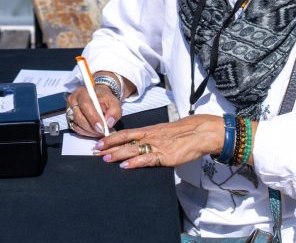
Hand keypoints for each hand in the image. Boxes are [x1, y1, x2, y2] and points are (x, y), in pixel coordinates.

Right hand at [66, 85, 121, 137]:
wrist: (98, 98)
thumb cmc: (104, 99)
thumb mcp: (113, 101)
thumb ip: (114, 111)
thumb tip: (109, 123)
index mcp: (82, 92)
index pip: (85, 105)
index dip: (93, 117)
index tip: (102, 127)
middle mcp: (73, 100)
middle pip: (79, 116)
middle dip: (92, 127)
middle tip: (102, 132)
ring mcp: (69, 111)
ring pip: (77, 124)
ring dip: (90, 131)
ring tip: (100, 132)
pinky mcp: (70, 120)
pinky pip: (76, 129)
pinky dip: (86, 133)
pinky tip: (94, 132)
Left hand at [93, 114, 225, 168]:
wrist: (200, 132)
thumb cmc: (185, 133)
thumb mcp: (165, 133)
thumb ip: (153, 138)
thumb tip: (142, 145)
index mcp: (150, 130)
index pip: (127, 133)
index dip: (112, 137)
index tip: (100, 142)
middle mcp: (151, 136)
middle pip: (125, 140)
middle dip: (109, 145)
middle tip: (95, 151)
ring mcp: (157, 145)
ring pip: (133, 149)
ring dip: (117, 154)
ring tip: (104, 158)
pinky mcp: (165, 156)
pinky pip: (147, 159)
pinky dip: (135, 163)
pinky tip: (125, 166)